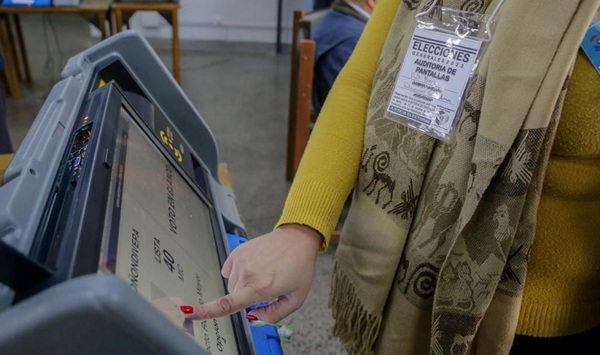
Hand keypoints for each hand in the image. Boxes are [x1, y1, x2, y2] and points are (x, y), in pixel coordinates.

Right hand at [183, 224, 321, 323]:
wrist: (297, 239)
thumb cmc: (299, 268)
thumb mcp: (295, 298)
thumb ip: (273, 315)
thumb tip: (253, 318)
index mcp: (260, 287)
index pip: (229, 303)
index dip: (208, 311)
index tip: (190, 312)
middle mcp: (247, 273)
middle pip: (234, 296)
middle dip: (246, 296)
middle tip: (267, 285)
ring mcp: (241, 260)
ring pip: (232, 284)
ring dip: (244, 283)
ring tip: (264, 272)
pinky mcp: (238, 251)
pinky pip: (230, 270)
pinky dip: (240, 272)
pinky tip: (256, 265)